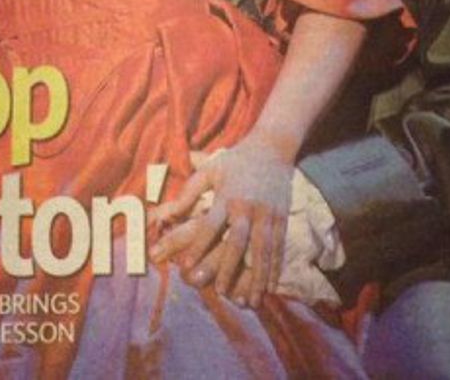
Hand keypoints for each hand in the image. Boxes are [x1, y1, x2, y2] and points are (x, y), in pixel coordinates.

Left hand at [150, 133, 291, 306]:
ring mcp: (267, 214)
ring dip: (255, 278)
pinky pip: (278, 248)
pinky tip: (269, 288)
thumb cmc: (235, 161)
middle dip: (227, 268)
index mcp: (227, 195)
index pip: (210, 224)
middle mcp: (247, 206)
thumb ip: (188, 191)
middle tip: (218, 292)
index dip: (197, 246)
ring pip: (261, 251)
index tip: (185, 266)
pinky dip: (274, 270)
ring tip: (248, 301)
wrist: (272, 147)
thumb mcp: (210, 170)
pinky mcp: (281, 218)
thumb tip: (169, 213)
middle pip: (237, 242)